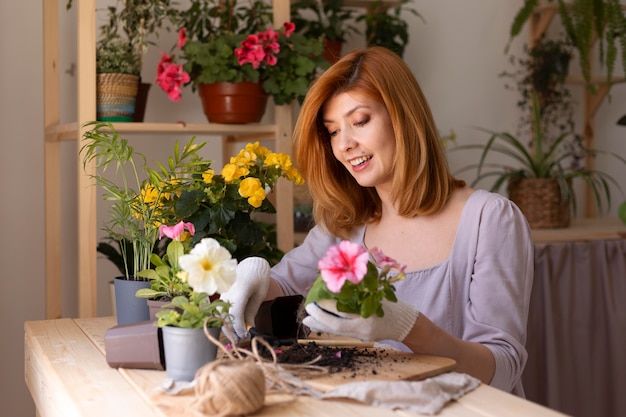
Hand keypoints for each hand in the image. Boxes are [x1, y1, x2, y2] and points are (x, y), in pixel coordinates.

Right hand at [220, 257, 270, 341]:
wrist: (252, 263)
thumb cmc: (259, 277)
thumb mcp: (260, 294)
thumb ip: (252, 310)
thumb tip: (248, 327)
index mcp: (240, 290)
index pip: (235, 313)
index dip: (238, 327)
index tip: (245, 336)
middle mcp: (228, 291)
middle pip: (225, 315)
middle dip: (231, 330)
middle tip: (239, 340)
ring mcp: (223, 292)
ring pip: (220, 313)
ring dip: (226, 325)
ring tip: (235, 336)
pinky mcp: (222, 294)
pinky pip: (221, 309)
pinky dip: (225, 318)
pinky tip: (232, 326)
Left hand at [302, 298, 418, 342]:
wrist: (407, 325)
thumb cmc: (393, 305)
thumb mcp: (378, 294)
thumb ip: (360, 290)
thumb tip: (339, 281)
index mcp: (368, 314)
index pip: (342, 311)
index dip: (326, 305)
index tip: (315, 298)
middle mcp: (363, 327)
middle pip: (336, 325)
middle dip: (319, 317)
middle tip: (307, 309)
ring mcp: (362, 335)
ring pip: (336, 331)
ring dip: (321, 325)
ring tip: (307, 320)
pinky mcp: (362, 338)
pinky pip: (342, 333)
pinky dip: (330, 327)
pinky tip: (320, 324)